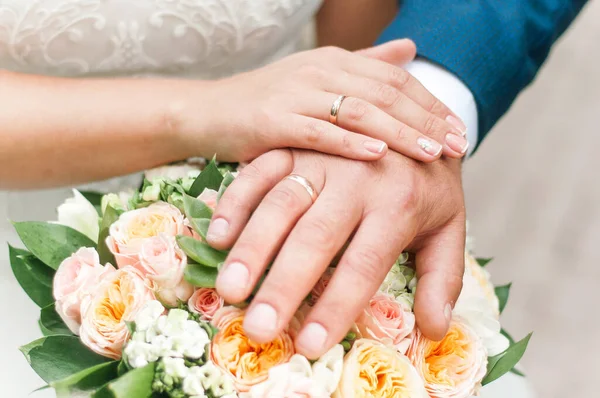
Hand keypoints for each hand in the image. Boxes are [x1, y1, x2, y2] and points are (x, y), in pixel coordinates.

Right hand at [176, 40, 467, 162]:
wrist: (205, 113)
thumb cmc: (264, 103)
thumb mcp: (317, 79)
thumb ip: (365, 65)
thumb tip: (410, 49)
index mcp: (335, 61)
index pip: (395, 80)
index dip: (430, 104)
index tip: (458, 130)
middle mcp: (320, 71)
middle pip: (385, 94)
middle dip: (426, 121)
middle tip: (459, 145)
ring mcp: (296, 94)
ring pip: (359, 110)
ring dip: (399, 132)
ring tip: (431, 153)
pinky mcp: (272, 121)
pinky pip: (319, 131)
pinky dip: (350, 142)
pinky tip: (378, 154)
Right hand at [207, 149, 465, 357]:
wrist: (414, 119)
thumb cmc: (428, 183)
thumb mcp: (448, 226)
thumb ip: (442, 278)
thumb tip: (433, 330)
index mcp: (398, 203)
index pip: (363, 264)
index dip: (336, 307)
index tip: (310, 344)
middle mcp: (357, 178)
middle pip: (315, 238)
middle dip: (284, 285)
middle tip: (257, 327)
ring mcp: (322, 157)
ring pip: (281, 204)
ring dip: (252, 247)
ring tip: (228, 288)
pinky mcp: (296, 144)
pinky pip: (260, 172)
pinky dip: (236, 202)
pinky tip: (217, 236)